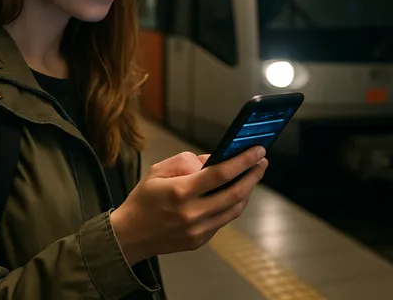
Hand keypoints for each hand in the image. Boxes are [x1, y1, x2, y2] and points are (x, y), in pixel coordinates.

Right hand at [110, 146, 267, 264]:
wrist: (130, 235)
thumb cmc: (143, 199)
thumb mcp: (158, 171)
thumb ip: (186, 162)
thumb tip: (213, 160)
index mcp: (180, 192)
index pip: (220, 174)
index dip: (243, 161)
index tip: (257, 151)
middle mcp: (192, 213)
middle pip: (235, 193)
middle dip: (253, 175)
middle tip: (262, 162)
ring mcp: (197, 230)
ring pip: (234, 209)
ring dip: (247, 191)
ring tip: (253, 175)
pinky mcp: (199, 240)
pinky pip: (223, 220)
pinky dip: (233, 204)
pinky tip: (236, 192)